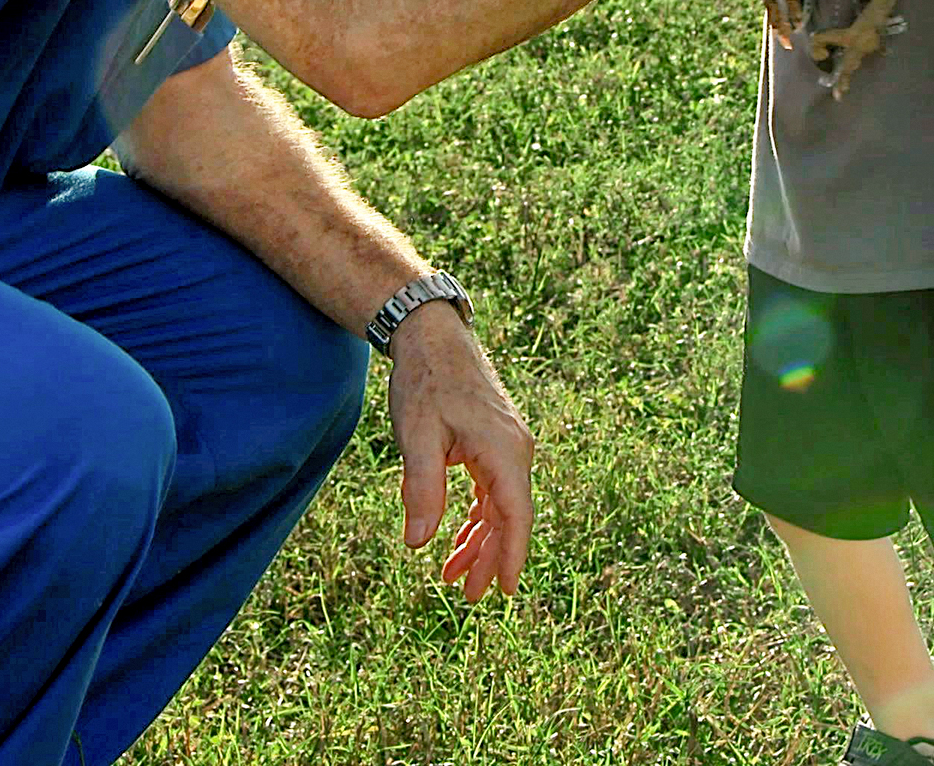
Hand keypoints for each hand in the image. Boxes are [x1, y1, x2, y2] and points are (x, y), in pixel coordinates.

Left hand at [382, 304, 534, 600]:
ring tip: (455, 577)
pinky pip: (492, 491)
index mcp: (504, 452)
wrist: (433, 336)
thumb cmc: (426, 383)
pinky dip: (476, 518)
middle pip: (509, 518)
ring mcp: (508, 447)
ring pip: (500, 507)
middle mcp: (516, 451)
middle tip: (467, 596)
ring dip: (479, 541)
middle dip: (489, 558)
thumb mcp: (418, 438)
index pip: (516, 516)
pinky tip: (458, 539)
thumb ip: (422, 490)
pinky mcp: (494, 444)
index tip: (503, 592)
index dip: (510, 557)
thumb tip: (419, 543)